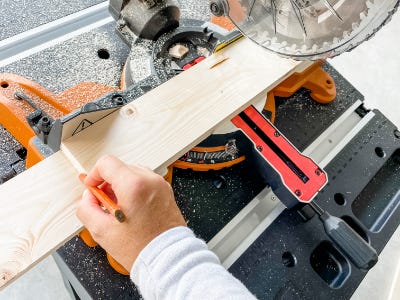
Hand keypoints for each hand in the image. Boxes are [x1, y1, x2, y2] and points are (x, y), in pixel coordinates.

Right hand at [76, 155, 185, 270]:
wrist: (166, 257)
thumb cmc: (140, 247)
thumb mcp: (101, 230)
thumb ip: (86, 208)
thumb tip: (88, 197)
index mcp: (134, 185)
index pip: (107, 163)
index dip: (94, 174)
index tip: (92, 186)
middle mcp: (150, 180)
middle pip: (120, 168)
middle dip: (108, 183)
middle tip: (104, 203)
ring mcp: (160, 185)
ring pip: (133, 174)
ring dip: (122, 186)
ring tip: (119, 208)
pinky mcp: (166, 192)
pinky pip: (145, 182)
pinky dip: (135, 189)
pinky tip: (132, 209)